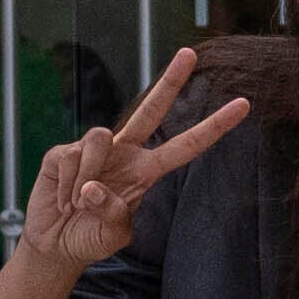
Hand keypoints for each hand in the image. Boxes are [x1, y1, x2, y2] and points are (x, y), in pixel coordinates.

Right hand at [4, 55, 258, 285]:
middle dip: (171, 81)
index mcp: (146, 172)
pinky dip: (65, 188)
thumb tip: (93, 188)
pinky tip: (61, 202)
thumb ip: (112, 214)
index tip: (243, 105)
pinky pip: (70, 158)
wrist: (55, 246)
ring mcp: (92, 151)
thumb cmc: (89, 239)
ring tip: (75, 206)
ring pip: (99, 138)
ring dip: (87, 176)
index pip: (186, 146)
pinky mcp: (63, 153)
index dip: (214, 127)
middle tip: (190, 53)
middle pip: (151, 109)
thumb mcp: (112, 236)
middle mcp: (124, 153)